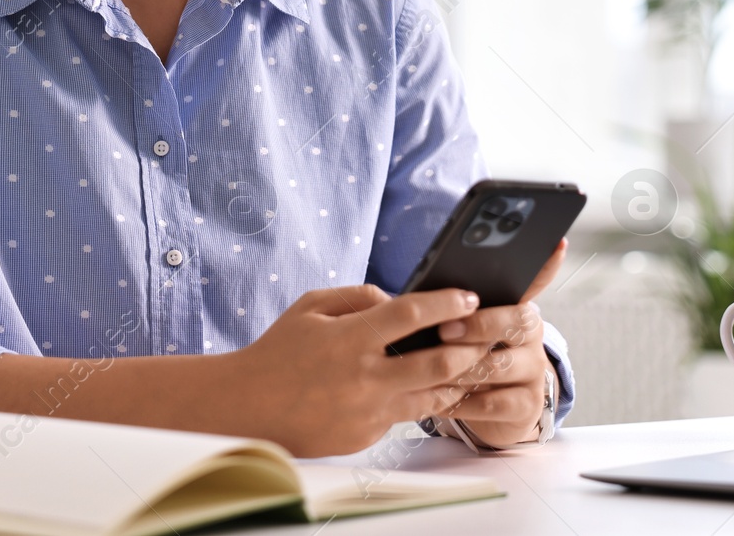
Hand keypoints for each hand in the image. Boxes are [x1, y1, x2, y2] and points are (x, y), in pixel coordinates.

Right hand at [226, 283, 491, 456]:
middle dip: (470, 348)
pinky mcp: (367, 435)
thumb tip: (396, 299)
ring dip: (457, 379)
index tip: (468, 296)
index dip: (446, 302)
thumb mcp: (311, 307)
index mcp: (350, 339)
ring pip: (433, 397)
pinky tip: (428, 385)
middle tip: (485, 335)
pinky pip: (405, 414)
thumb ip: (358, 296)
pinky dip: (418, 398)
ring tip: (471, 362)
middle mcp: (365, 377)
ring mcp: (368, 412)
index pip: (411, 314)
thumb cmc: (279, 351)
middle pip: (439, 363)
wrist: (248, 408)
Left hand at [432, 237, 566, 447]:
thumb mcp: (456, 328)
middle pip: (516, 320)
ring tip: (432, 370)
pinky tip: (442, 398)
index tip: (556, 243)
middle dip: (478, 324)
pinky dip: (464, 402)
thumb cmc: (463, 356)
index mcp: (514, 306)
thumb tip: (391, 294)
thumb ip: (438, 309)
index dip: (547, 264)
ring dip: (462, 368)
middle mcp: (530, 334)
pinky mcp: (527, 404)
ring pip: (501, 364)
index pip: (534, 281)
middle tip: (444, 330)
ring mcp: (532, 369)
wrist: (485, 407)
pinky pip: (494, 402)